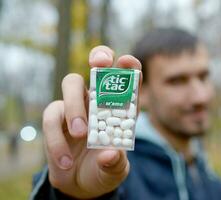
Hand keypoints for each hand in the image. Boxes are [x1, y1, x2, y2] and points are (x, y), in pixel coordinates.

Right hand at [43, 46, 141, 198]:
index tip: (127, 62)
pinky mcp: (56, 118)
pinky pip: (51, 116)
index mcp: (120, 110)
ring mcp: (76, 106)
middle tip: (99, 63)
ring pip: (71, 83)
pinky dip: (56, 139)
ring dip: (75, 105)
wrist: (80, 184)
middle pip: (98, 67)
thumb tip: (110, 154)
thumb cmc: (103, 170)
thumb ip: (114, 163)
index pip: (128, 82)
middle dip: (100, 57)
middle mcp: (99, 101)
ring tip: (81, 134)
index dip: (129, 67)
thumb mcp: (114, 170)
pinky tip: (65, 161)